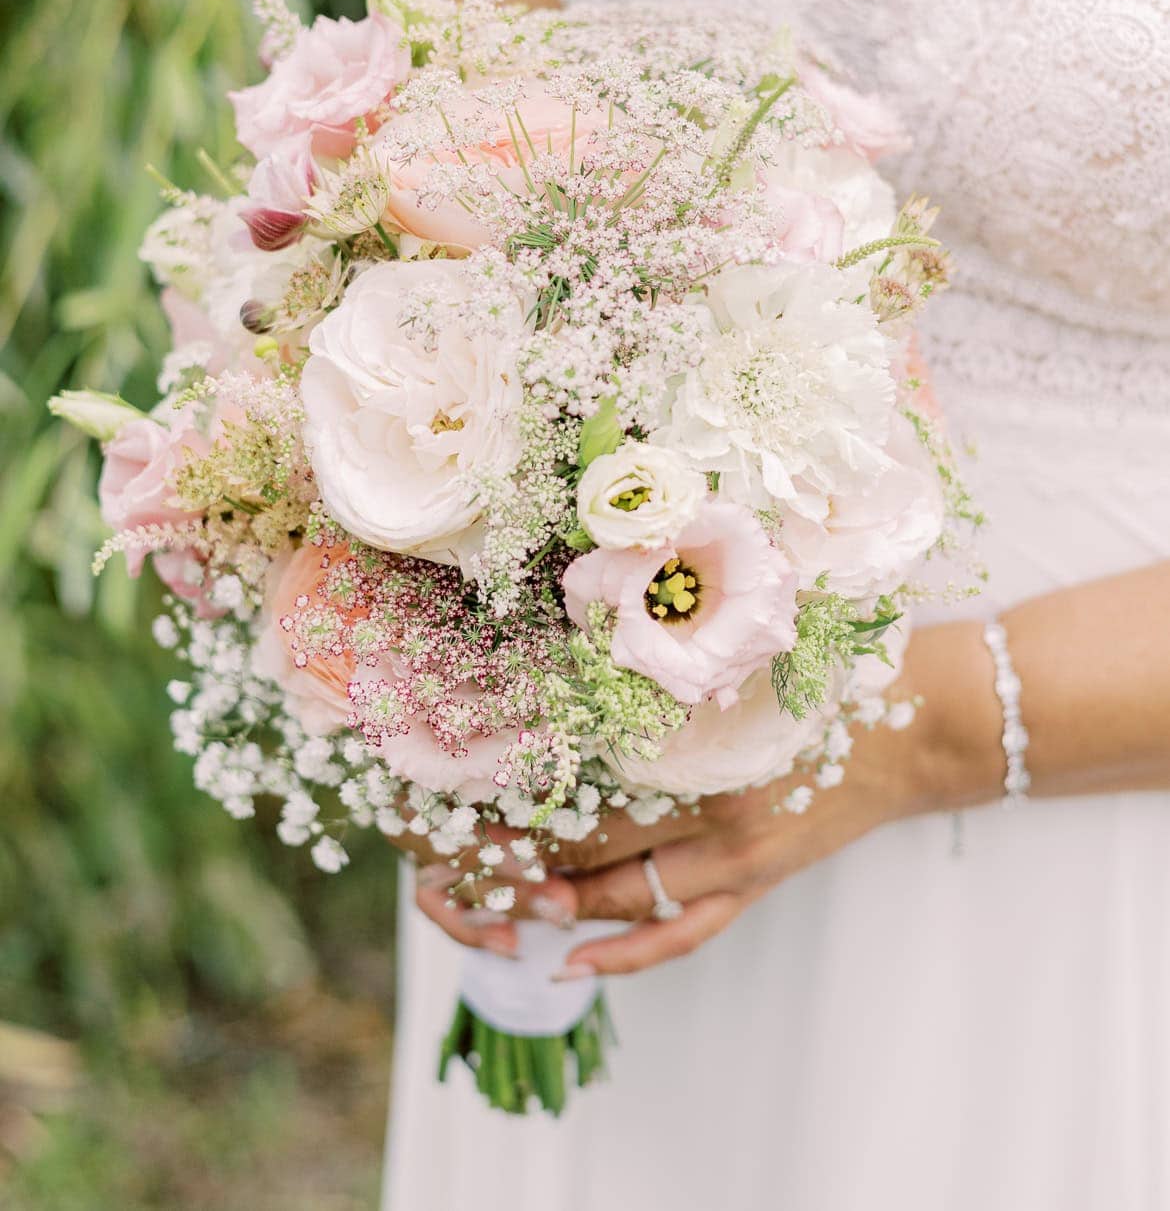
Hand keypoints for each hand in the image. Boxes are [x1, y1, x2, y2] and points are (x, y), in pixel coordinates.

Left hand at [415, 619, 1002, 974]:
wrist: (922, 725)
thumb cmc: (828, 667)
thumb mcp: (744, 650)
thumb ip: (670, 660)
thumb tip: (577, 642)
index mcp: (699, 743)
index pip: (583, 780)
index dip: (516, 795)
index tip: (455, 789)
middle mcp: (710, 810)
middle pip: (589, 846)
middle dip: (516, 856)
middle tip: (451, 855)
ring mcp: (735, 858)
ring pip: (624, 896)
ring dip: (556, 904)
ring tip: (494, 904)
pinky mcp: (757, 884)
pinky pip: (682, 934)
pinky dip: (626, 955)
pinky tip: (571, 961)